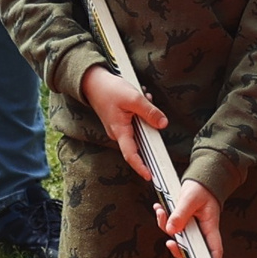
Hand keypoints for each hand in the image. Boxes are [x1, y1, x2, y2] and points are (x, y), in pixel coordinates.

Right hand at [79, 63, 166, 184]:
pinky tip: (142, 97)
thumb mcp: (133, 98)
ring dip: (146, 114)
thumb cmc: (109, 90)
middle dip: (151, 126)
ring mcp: (120, 127)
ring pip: (141, 127)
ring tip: (144, 97)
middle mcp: (119, 133)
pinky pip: (137, 120)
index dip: (141, 167)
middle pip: (141, 140)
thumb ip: (149, 112)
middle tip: (151, 105)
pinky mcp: (121, 121)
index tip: (150, 176)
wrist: (93, 81)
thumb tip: (163, 124)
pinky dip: (142, 110)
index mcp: (119, 131)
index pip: (131, 155)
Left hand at [156, 179, 223, 257]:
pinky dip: (162, 219)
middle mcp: (200, 231)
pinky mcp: (181, 223)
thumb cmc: (201, 188)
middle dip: (177, 248)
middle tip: (170, 243)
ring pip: (176, 238)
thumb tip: (171, 230)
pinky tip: (159, 208)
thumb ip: (181, 214)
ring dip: (165, 227)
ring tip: (161, 211)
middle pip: (190, 249)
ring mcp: (190, 228)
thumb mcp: (190, 198)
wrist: (198, 180)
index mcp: (210, 227)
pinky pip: (170, 227)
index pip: (214, 250)